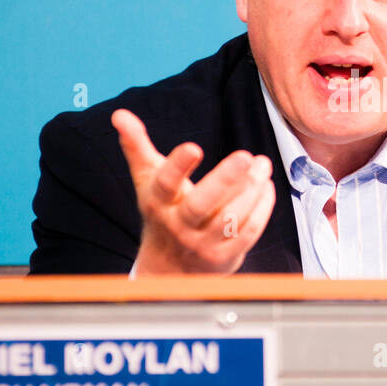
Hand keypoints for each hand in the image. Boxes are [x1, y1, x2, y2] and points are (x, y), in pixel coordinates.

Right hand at [111, 108, 276, 274]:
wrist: (167, 270)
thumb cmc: (162, 213)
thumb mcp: (147, 182)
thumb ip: (137, 147)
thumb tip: (120, 115)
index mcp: (158, 203)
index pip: (165, 184)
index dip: (177, 166)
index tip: (193, 148)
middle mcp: (179, 226)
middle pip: (201, 204)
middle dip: (225, 180)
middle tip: (246, 156)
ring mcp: (203, 244)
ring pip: (230, 218)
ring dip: (251, 190)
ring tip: (262, 165)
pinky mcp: (225, 256)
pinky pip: (248, 232)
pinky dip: (261, 208)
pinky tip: (266, 186)